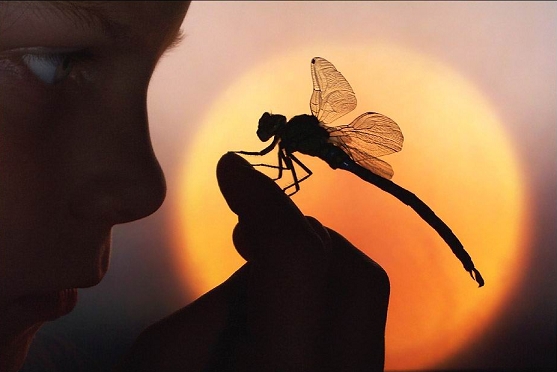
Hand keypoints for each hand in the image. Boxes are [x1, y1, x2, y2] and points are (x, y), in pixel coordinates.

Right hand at [116, 153, 388, 371]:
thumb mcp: (160, 364)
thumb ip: (222, 306)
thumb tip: (266, 264)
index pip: (298, 260)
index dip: (263, 200)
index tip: (228, 169)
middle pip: (354, 275)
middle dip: (298, 231)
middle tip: (246, 221)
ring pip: (364, 301)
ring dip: (313, 262)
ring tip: (258, 259)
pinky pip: (357, 330)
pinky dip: (324, 297)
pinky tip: (281, 305)